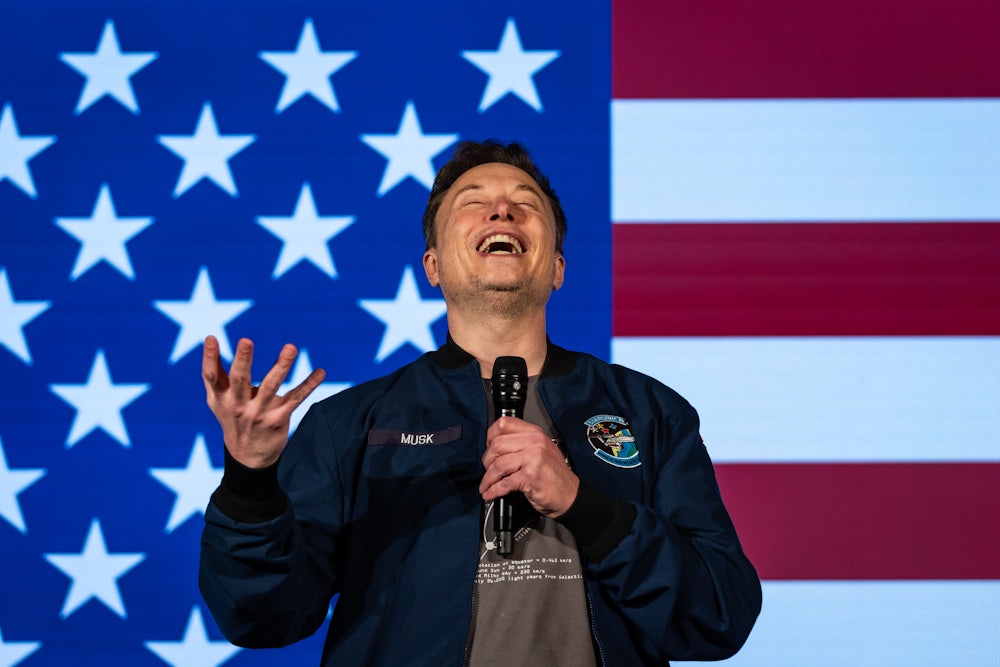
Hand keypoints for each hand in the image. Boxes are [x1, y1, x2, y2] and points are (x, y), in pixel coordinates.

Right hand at [202, 335, 325, 468]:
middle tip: (246, 341)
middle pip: (240, 379)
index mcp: (221, 398)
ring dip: (282, 366)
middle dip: (243, 360)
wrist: (248, 457)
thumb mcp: (218, 401)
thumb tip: (210, 340)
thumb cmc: (232, 418)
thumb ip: (214, 374)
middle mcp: (239, 405)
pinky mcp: (279, 418)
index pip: (212, 376)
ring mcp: (260, 412)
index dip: (210, 357)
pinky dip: (309, 384)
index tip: (212, 338)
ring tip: (291, 348)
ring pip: (272, 386)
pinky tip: (321, 372)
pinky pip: (296, 398)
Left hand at [479, 417, 578, 517]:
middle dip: (486, 461)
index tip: (488, 448)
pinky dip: (494, 490)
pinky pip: (504, 482)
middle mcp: (535, 442)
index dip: (490, 436)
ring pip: (498, 464)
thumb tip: (494, 446)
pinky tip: (491, 493)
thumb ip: (521, 443)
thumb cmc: (554, 474)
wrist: (570, 494)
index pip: (504, 423)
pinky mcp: (531, 476)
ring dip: (488, 478)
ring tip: (486, 485)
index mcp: (535, 433)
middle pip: (497, 444)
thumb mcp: (541, 450)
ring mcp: (533, 458)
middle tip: (487, 471)